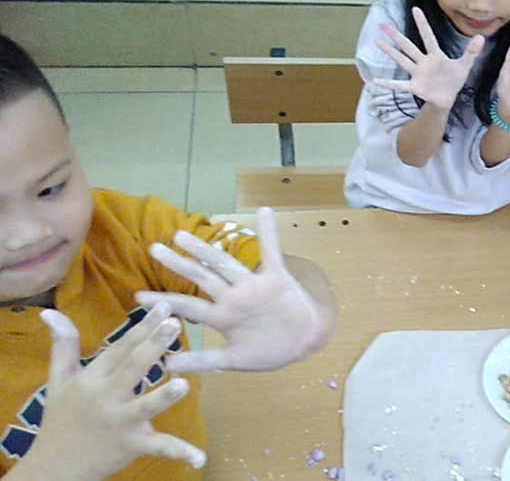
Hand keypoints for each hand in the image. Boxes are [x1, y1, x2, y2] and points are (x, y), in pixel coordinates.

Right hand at [19, 304, 205, 479]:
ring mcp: (119, 422)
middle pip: (132, 368)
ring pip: (145, 407)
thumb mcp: (59, 380)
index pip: (120, 348)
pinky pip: (159, 447)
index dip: (141, 327)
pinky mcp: (132, 445)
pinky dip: (180, 452)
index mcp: (92, 379)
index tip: (163, 306)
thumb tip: (50, 312)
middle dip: (153, 346)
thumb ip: (63, 345)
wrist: (55, 466)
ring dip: (164, 397)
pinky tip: (200, 458)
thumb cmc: (62, 416)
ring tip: (184, 382)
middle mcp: (105, 398)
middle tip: (175, 324)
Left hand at [139, 207, 333, 372]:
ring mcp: (254, 286)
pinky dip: (269, 232)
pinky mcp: (277, 279)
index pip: (188, 305)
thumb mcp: (233, 361)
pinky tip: (263, 211)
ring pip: (225, 264)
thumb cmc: (271, 351)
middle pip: (201, 277)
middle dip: (178, 263)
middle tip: (154, 248)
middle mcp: (234, 297)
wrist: (305, 343)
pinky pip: (272, 252)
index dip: (164, 301)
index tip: (138, 296)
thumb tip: (167, 366)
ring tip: (182, 235)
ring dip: (204, 250)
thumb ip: (202, 360)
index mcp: (222, 316)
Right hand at [372, 6, 483, 110]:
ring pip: (401, 60)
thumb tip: (481, 37)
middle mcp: (423, 62)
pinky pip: (399, 85)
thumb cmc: (454, 80)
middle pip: (408, 46)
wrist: (448, 98)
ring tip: (377, 41)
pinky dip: (388, 84)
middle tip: (383, 25)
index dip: (422, 24)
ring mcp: (417, 73)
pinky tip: (375, 82)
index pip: (428, 37)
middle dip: (396, 36)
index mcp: (436, 55)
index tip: (415, 9)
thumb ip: (472, 52)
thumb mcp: (465, 65)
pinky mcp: (414, 86)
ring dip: (389, 52)